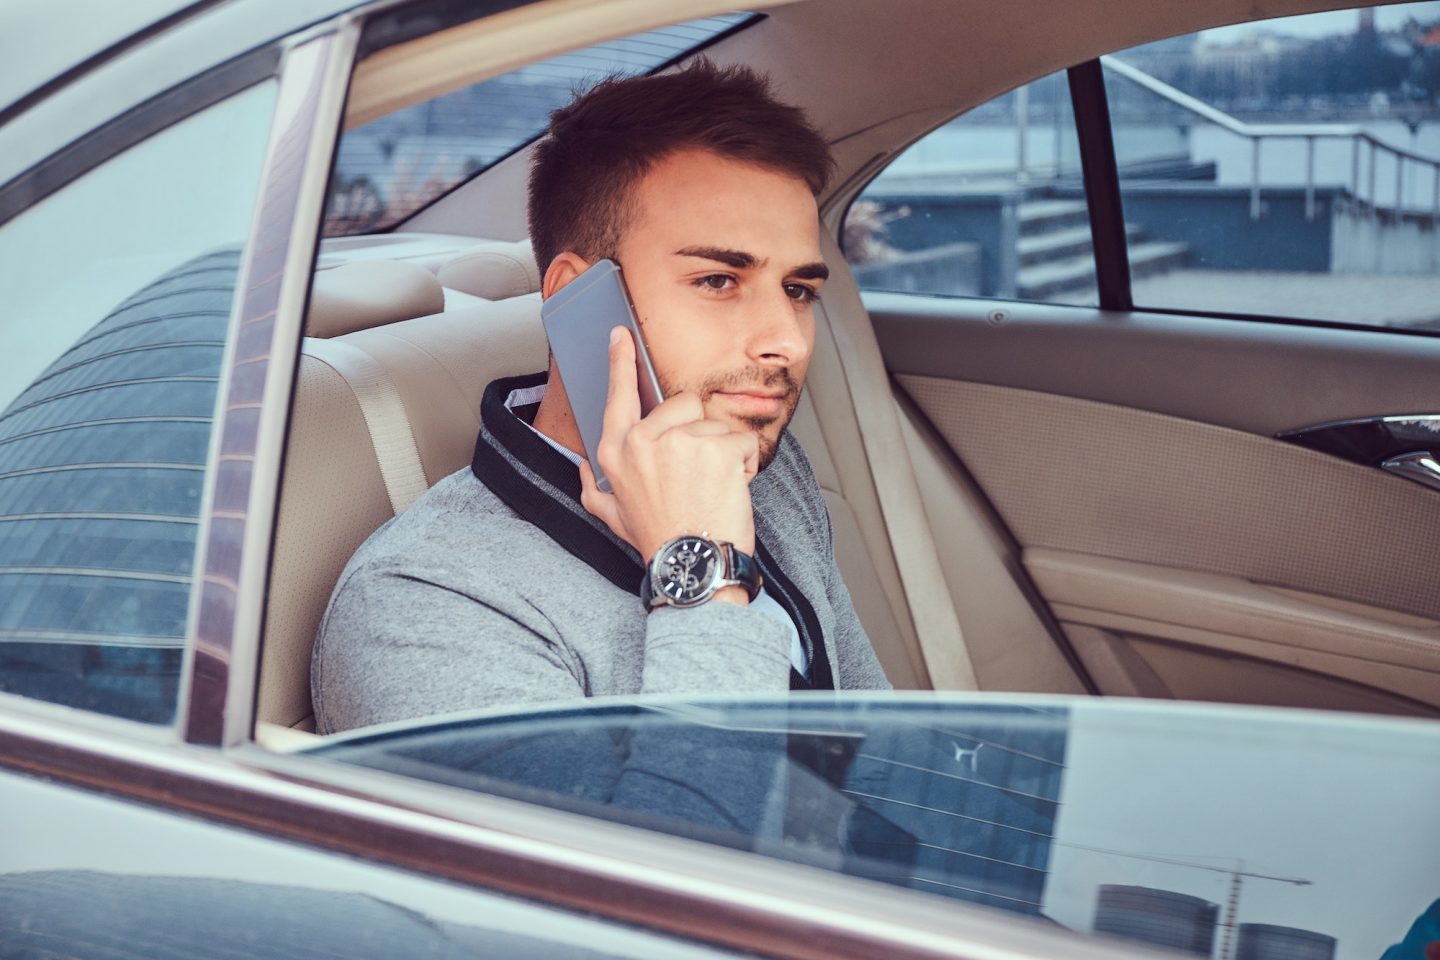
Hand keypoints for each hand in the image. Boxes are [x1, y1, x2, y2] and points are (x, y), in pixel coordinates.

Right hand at [579, 327, 758, 578]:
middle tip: (695, 473)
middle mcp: (643, 441)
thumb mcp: (613, 517)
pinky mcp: (715, 449)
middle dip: (698, 431)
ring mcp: (680, 442)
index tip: (622, 335)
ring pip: (716, 424)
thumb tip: (584, 466)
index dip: (620, 362)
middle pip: (683, 403)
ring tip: (711, 487)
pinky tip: (729, 490)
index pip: (618, 396)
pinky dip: (744, 465)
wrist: (692, 565)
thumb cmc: (659, 539)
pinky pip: (741, 442)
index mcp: (616, 453)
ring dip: (722, 452)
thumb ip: (594, 488)